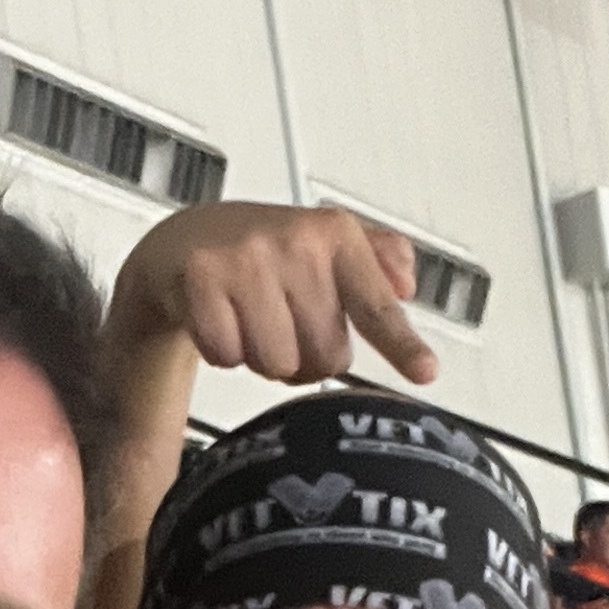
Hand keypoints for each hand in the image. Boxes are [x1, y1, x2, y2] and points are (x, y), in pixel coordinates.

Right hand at [106, 201, 437, 391]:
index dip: (402, 344)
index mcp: (335, 235)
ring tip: (254, 324)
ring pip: (276, 362)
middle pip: (325, 356)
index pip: (376, 303)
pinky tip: (222, 322)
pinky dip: (223, 352)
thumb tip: (406, 283)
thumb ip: (378, 259)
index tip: (425, 372)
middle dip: (306, 356)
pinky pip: (228, 356)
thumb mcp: (325, 243)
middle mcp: (294, 243)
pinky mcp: (201, 278)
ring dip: (263, 357)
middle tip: (286, 327)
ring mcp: (246, 259)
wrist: (182, 241)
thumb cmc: (262, 251)